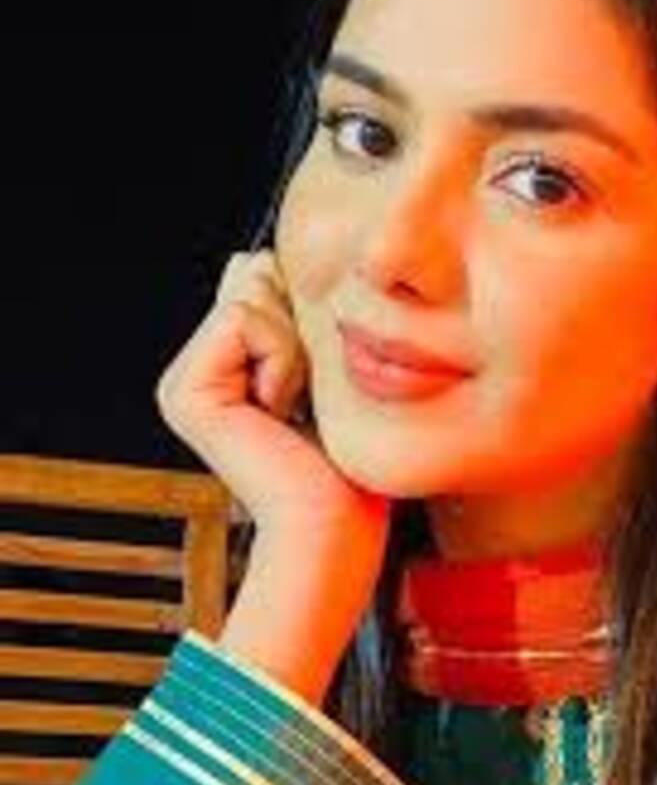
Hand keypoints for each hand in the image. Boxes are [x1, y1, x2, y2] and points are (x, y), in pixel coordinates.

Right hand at [155, 249, 390, 553]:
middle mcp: (194, 374)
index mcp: (222, 368)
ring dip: (295, 348)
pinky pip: (241, 320)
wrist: (334, 524)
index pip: (259, 284)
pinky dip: (281, 358)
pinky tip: (281, 411)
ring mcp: (184, 384)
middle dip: (299, 328)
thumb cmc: (345, 461)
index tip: (314, 380)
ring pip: (250, 297)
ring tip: (294, 408)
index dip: (301, 316)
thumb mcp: (321, 368)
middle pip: (254, 282)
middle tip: (305, 397)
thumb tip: (251, 260)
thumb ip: (284, 318)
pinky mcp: (186, 392)